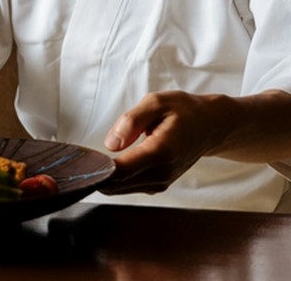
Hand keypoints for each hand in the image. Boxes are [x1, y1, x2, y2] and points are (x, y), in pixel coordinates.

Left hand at [99, 89, 290, 195]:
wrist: (212, 126)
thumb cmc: (184, 110)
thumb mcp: (157, 102)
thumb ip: (132, 120)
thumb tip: (110, 144)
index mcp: (161, 151)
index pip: (121, 170)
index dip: (96, 167)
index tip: (80, 157)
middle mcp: (161, 173)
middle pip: (116, 183)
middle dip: (95, 172)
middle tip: (78, 156)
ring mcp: (161, 182)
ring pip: (120, 188)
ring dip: (103, 176)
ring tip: (90, 156)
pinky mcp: (158, 185)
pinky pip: (128, 186)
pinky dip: (114, 178)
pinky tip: (107, 162)